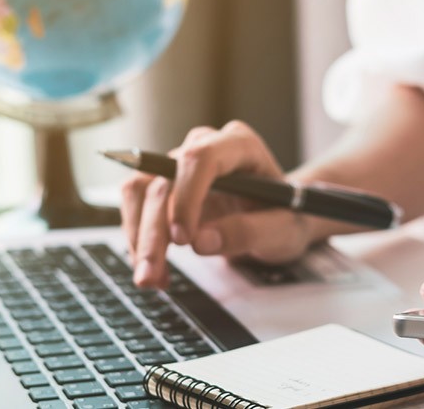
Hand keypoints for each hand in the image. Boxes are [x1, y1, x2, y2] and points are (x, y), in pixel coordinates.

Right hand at [120, 121, 314, 288]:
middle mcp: (205, 146)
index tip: (183, 240)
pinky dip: (139, 240)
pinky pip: (137, 206)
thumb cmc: (285, 216)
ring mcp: (180, 164)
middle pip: (164, 180)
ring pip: (140, 191)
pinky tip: (156, 270)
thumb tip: (201, 242)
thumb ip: (248, 232)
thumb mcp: (282, 230)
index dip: (186, 197)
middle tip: (152, 275)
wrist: (277, 217)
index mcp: (240, 145)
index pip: (200, 158)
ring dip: (138, 237)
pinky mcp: (164, 184)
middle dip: (153, 232)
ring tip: (151, 278)